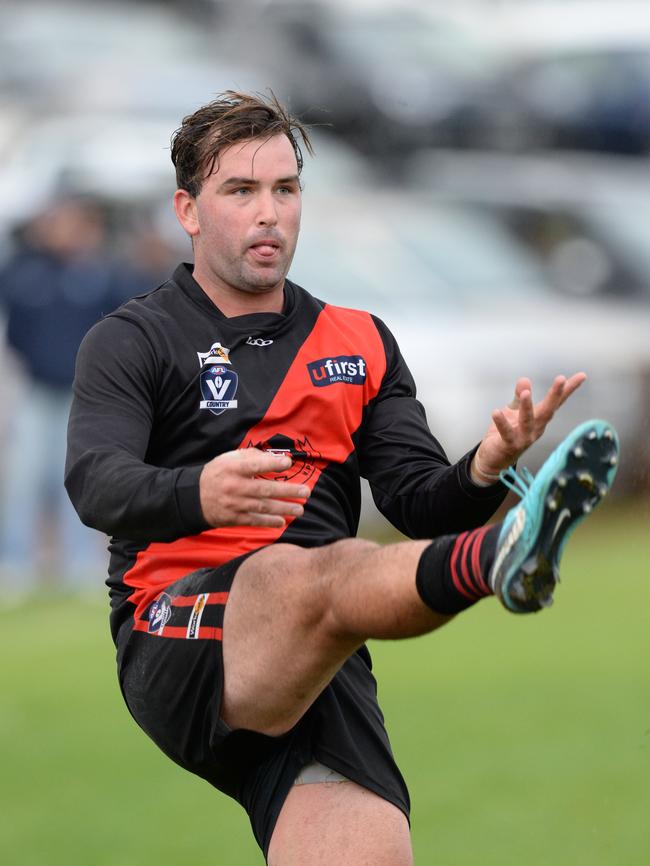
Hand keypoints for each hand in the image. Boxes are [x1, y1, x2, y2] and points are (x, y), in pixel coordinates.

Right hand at [199, 448, 310, 527]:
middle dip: (288, 491)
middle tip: (306, 492)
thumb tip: (277, 459)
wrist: (193, 497)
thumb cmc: (218, 473)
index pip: (254, 465)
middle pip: (264, 489)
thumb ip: (252, 456)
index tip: (288, 464)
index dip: (272, 464)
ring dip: (284, 508)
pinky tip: (283, 521)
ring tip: (300, 509)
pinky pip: (254, 520)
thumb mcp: (229, 458)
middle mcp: (234, 486)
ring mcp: (234, 504)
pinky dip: (269, 521)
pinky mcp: (233, 518)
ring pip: (262, 507)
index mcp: (232, 468)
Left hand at [471, 373, 586, 483]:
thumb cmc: (507, 434)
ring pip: (528, 421)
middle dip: (555, 395)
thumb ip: (519, 397)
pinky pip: (506, 433)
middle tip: (561, 379)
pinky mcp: (509, 444)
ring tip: (527, 393)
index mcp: (539, 419)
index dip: (568, 389)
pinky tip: (496, 412)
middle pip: (548, 410)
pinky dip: (501, 422)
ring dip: (527, 407)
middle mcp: (536, 428)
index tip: (581, 376)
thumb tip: (525, 379)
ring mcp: (524, 438)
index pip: (556, 402)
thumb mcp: (514, 412)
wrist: (495, 460)